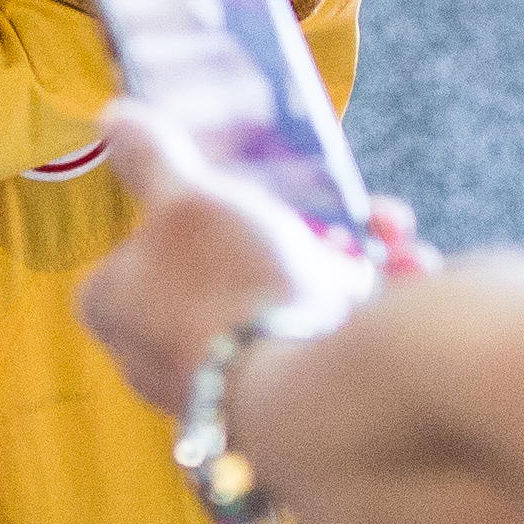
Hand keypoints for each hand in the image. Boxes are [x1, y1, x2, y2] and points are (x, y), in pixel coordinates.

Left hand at [72, 107, 377, 413]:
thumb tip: (115, 117)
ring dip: (346, 261)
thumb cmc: (229, 286)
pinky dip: (364, 307)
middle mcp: (157, 353)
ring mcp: (221, 385)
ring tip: (390, 236)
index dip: (192, 209)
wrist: (308, 393)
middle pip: (226, 268)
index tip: (244, 185)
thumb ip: (154, 157)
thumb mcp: (189, 197)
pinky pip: (318, 341)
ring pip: (283, 301)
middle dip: (296, 229)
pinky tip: (408, 275)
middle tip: (331, 210)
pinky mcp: (283, 406)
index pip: (140, 245)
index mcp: (115, 305)